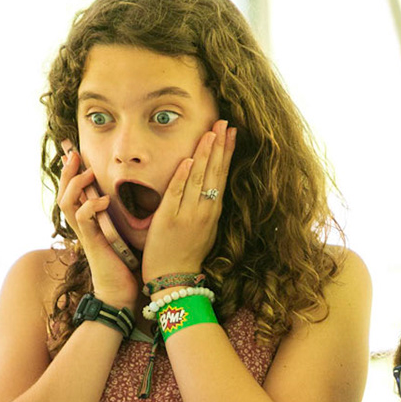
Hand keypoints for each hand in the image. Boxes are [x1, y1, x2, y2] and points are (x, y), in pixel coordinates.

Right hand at [57, 142, 139, 308]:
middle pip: (63, 193)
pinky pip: (82, 219)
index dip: (71, 172)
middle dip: (67, 171)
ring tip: (88, 173)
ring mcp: (85, 234)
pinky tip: (104, 200)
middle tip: (74, 153)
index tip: (76, 152)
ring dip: (75, 184)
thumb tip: (135, 193)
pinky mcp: (92, 243)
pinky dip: (91, 206)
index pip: (73, 191)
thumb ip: (121, 213)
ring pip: (66, 202)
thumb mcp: (123, 231)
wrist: (122, 292)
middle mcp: (82, 225)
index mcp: (89, 220)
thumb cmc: (125, 263)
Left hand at [139, 120, 235, 286]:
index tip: (231, 131)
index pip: (222, 175)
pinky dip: (183, 177)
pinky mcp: (169, 220)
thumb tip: (209, 185)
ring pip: (198, 178)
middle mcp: (204, 211)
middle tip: (224, 122)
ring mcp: (188, 215)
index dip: (227, 152)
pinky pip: (177, 193)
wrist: (174, 280)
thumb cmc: (187, 255)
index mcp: (213, 211)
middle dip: (219, 145)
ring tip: (211, 132)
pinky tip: (190, 160)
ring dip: (205, 154)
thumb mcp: (204, 229)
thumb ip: (206, 206)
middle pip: (214, 172)